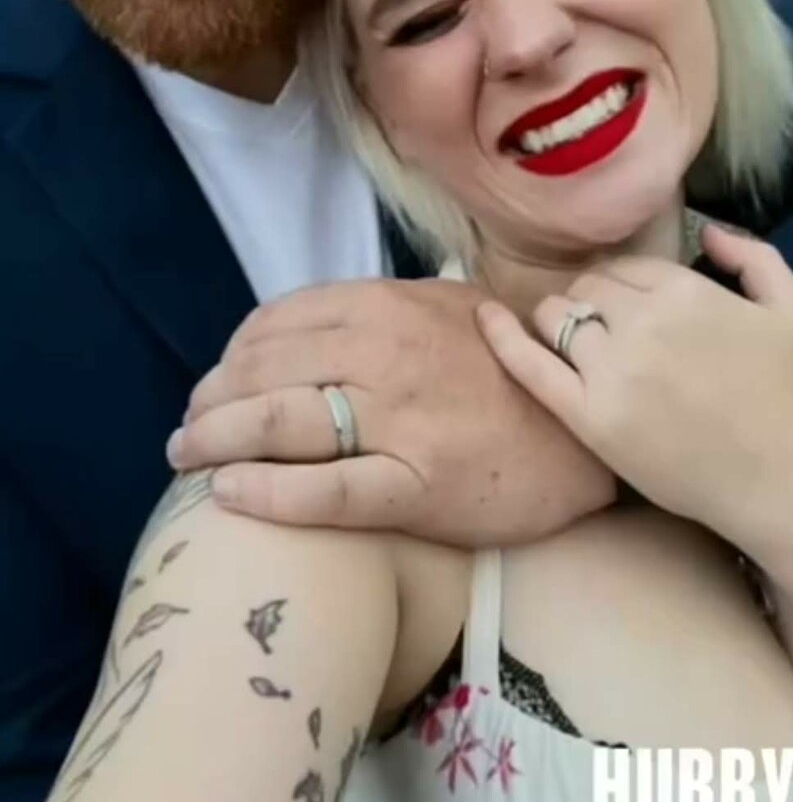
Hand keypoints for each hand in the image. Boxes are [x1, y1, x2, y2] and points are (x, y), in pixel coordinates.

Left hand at [171, 278, 615, 543]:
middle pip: (265, 373)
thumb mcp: (452, 311)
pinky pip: (324, 491)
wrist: (595, 431)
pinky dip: (266, 491)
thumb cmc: (520, 372)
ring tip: (187, 458)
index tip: (218, 380)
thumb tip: (308, 326)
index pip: (281, 323)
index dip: (234, 354)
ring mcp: (399, 421)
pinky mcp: (417, 485)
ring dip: (215, 440)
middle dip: (211, 401)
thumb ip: (383, 311)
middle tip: (189, 428)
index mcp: (390, 306)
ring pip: (278, 424)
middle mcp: (385, 355)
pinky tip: (228, 494)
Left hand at [476, 224, 792, 537]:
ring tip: (576, 346)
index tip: (629, 310)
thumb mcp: (792, 307)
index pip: (625, 269)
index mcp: (684, 290)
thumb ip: (753, 256)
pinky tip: (484, 317)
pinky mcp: (589, 417)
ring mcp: (612, 371)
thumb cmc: (788, 394)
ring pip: (556, 318)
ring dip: (559, 323)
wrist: (778, 476)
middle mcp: (642, 322)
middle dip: (590, 302)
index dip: (623, 287)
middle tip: (606, 335)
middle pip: (586, 289)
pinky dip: (502, 337)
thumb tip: (707, 231)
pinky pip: (530, 365)